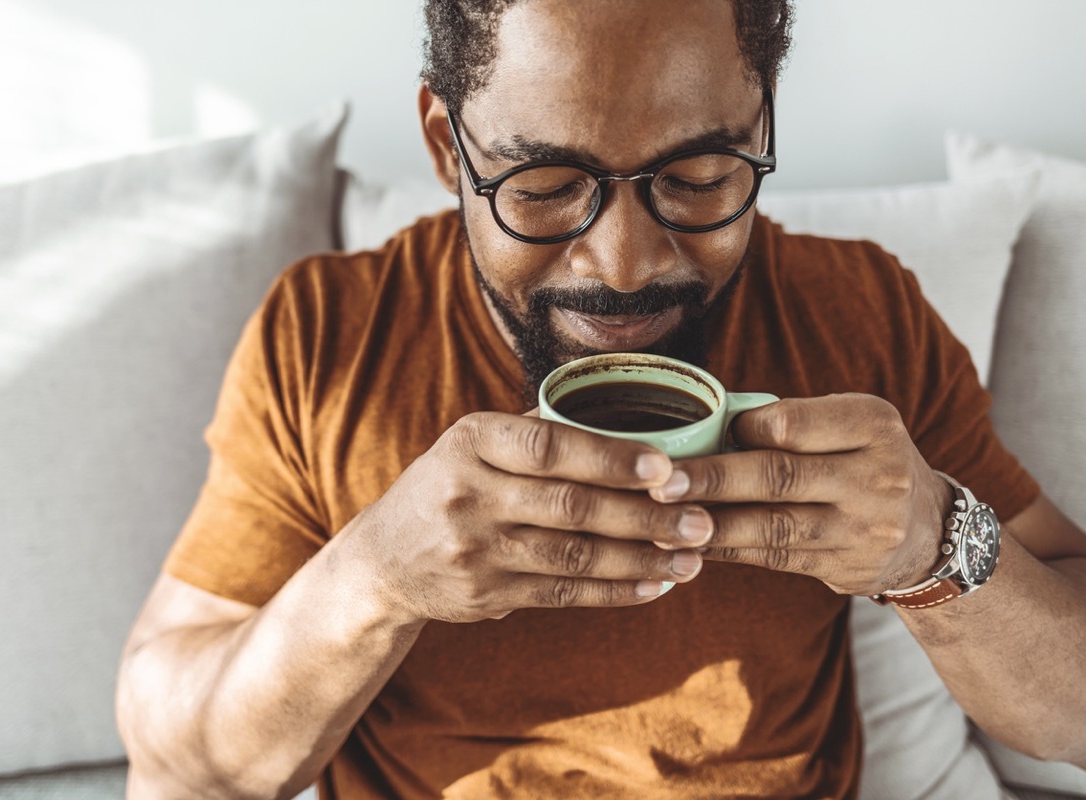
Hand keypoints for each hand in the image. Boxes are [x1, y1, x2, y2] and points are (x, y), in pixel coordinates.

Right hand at [345, 412, 711, 623]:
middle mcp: (468, 494)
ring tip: (693, 557)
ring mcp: (475, 549)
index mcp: (471, 441)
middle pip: (570, 506)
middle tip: (702, 520)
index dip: (610, 458)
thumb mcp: (472, 444)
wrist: (383, 560)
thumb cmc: (449, 486)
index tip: (667, 467)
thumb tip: (635, 424)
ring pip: (573, 555)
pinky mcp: (485, 595)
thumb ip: (536, 435)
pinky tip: (655, 584)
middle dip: (644, 516)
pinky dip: (614, 591)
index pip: (548, 446)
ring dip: (641, 559)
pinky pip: (562, 593)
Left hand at [647, 394, 950, 595]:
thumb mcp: (850, 426)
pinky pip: (774, 558)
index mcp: (872, 425)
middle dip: (712, 480)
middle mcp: (875, 476)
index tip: (704, 434)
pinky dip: (728, 550)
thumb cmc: (864, 461)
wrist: (929, 533)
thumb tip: (705, 425)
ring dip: (711, 524)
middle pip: (778, 476)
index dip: (742, 430)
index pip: (793, 425)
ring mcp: (863, 528)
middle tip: (660, 482)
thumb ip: (792, 423)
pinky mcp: (844, 567)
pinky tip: (692, 544)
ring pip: (772, 526)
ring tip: (662, 520)